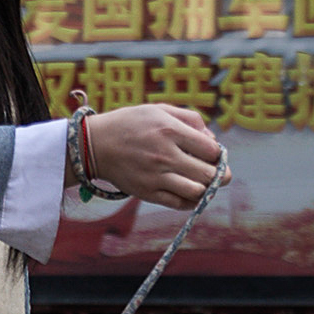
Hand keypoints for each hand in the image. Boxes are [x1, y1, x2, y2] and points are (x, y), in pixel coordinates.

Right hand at [82, 103, 221, 204]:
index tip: (211, 154)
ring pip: (196, 190)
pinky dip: (191, 201)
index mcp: (170, 130)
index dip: (218, 153)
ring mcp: (155, 176)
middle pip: (209, 173)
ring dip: (205, 188)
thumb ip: (190, 119)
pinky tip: (191, 193)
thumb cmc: (130, 124)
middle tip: (218, 173)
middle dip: (220, 174)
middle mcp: (165, 155)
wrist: (94, 144)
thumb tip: (212, 139)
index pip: (211, 149)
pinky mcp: (146, 192)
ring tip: (202, 182)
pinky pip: (178, 203)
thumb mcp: (159, 110)